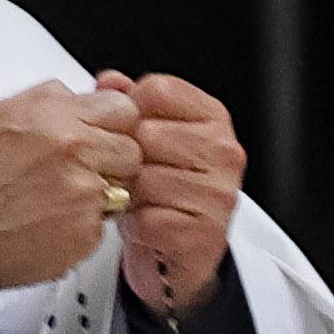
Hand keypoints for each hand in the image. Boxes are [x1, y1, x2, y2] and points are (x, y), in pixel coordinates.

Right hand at [0, 78, 148, 290]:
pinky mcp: (87, 232)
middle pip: (132, 150)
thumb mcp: (1, 114)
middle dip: (112, 160)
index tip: (103, 132)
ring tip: (60, 196)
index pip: (123, 109)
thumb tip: (85, 93)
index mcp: (56, 117)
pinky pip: (105, 224)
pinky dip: (84, 224)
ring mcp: (85, 194)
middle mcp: (75, 151)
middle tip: (80, 169)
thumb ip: (52, 99)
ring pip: (123, 190)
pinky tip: (53, 220)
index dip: (113, 123)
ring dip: (101, 193)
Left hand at [102, 68, 246, 313]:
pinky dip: (136, 224)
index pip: (158, 90)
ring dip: (128, 192)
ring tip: (135, 198)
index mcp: (213, 119)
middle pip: (147, 133)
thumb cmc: (160, 190)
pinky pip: (148, 218)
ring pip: (145, 178)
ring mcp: (218, 194)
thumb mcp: (146, 137)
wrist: (176, 252)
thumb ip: (128, 103)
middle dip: (126, 155)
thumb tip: (109, 81)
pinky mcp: (205, 234)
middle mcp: (224, 153)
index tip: (129, 130)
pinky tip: (144, 223)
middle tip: (129, 172)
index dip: (129, 110)